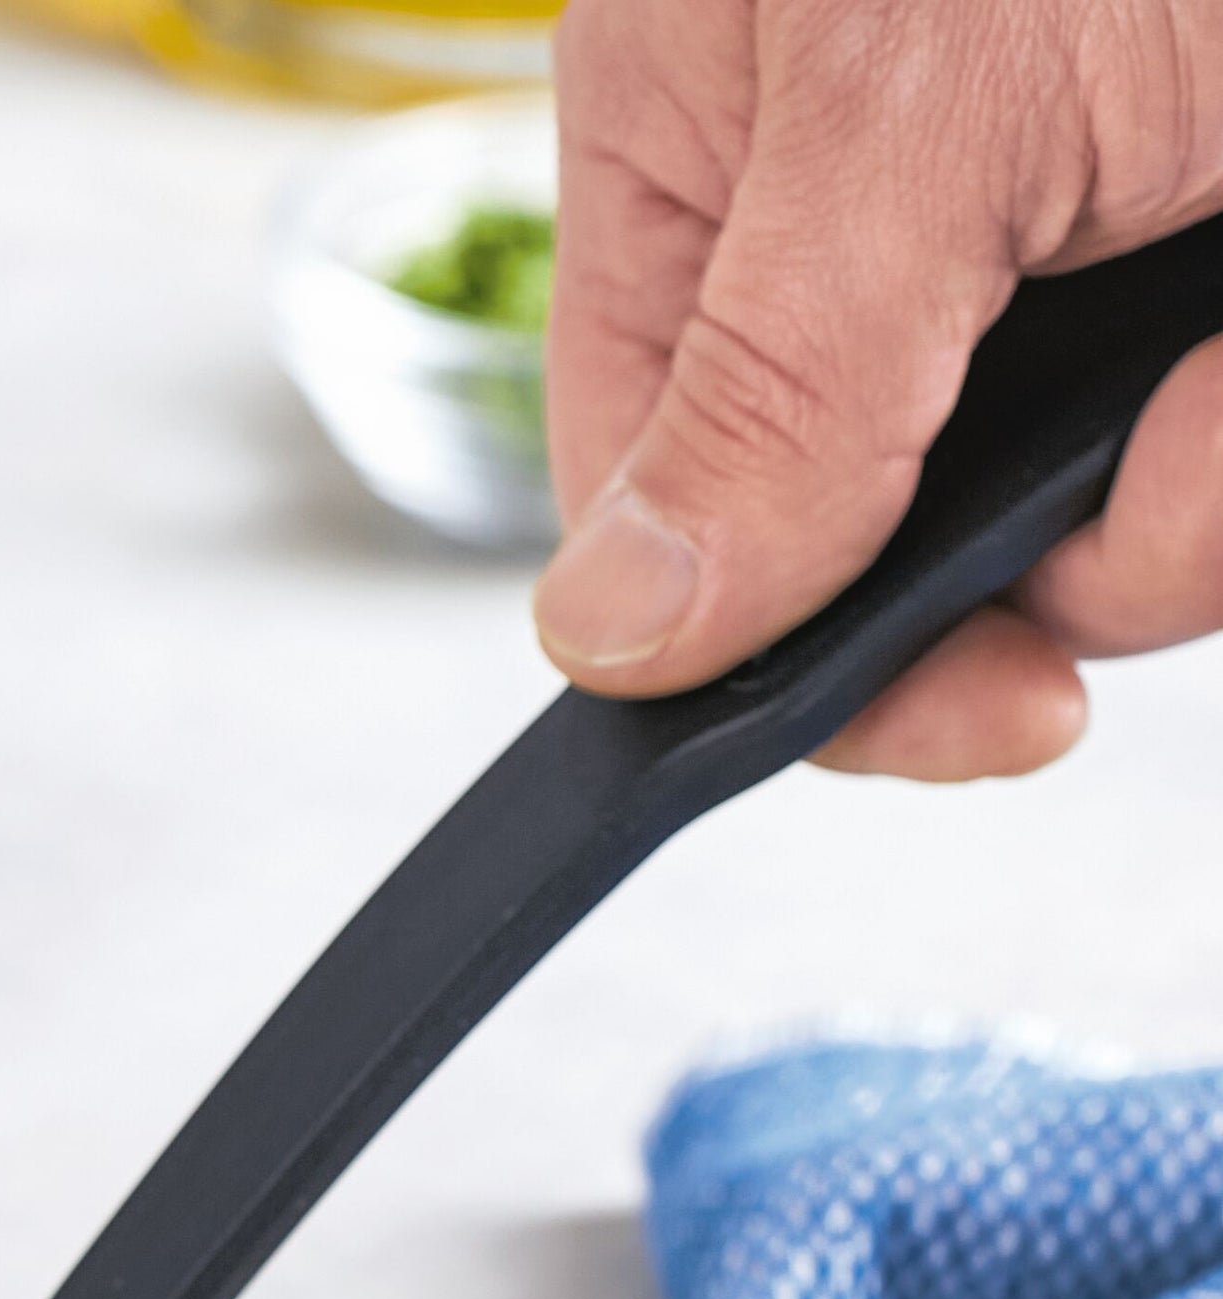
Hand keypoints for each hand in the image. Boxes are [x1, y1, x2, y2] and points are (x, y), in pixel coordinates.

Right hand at [542, 0, 1222, 776]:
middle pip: (908, 527)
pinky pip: (1213, 442)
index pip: (666, 498)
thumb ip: (761, 394)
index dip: (803, 647)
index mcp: (714, 132)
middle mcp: (880, 191)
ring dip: (1221, 477)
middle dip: (1089, 541)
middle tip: (1194, 471)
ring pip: (1120, 498)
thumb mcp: (924, 117)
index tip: (974, 711)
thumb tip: (607, 635)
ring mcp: (1074, 214)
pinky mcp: (1191, 247)